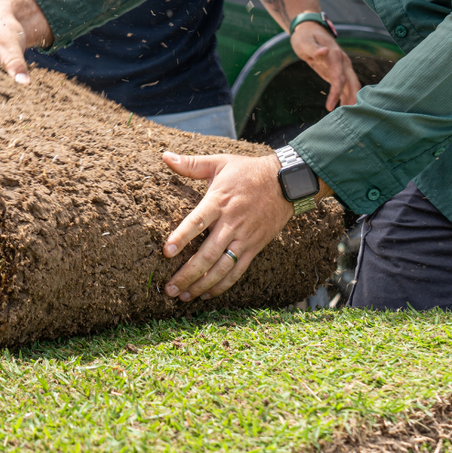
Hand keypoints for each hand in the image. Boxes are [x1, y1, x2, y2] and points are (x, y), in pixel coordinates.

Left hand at [160, 151, 293, 300]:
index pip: (197, 222)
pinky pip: (237, 271)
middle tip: (169, 288)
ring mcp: (244, 238)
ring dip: (201, 285)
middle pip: (207, 254)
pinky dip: (222, 285)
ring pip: (221, 268)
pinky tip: (206, 294)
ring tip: (183, 296)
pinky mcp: (254, 248)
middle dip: (187, 274)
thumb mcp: (220, 162)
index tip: (166, 252)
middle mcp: (231, 223)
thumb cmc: (248, 171)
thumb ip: (191, 164)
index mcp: (219, 201)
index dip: (181, 237)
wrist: (286, 182)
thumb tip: (165, 156)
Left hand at [291, 22, 360, 110]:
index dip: (336, 93)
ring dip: (351, 99)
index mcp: (335, 55)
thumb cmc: (304, 36)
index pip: (339, 78)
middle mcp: (342, 61)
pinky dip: (345, 97)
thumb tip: (324, 52)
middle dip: (353, 98)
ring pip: (351, 85)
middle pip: (352, 82)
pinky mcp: (337, 71)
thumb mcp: (304, 42)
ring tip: (350, 118)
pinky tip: (344, 109)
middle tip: (352, 117)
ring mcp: (341, 66)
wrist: (309, 30)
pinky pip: (344, 86)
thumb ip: (313, 48)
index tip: (330, 107)